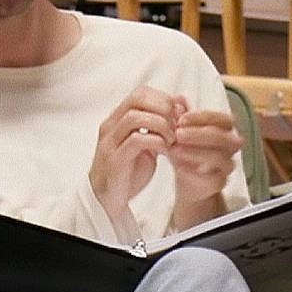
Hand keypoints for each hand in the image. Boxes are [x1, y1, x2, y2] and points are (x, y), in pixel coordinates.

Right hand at [90, 87, 183, 229]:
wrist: (110, 199)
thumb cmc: (130, 169)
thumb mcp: (149, 142)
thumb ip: (161, 123)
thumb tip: (181, 100)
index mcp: (118, 119)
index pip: (140, 92)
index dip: (163, 98)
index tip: (178, 114)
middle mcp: (111, 126)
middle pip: (137, 99)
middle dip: (163, 108)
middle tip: (177, 124)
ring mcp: (110, 142)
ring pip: (135, 117)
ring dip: (161, 125)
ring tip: (172, 138)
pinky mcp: (115, 159)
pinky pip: (136, 140)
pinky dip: (156, 141)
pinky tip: (165, 149)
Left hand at [169, 101, 241, 218]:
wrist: (189, 183)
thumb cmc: (187, 153)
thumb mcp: (181, 132)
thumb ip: (181, 116)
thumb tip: (178, 98)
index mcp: (226, 130)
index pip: (222, 119)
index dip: (203, 117)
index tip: (181, 118)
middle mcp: (231, 146)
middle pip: (223, 137)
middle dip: (199, 134)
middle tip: (178, 134)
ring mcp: (228, 165)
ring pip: (219, 157)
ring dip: (196, 152)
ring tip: (175, 150)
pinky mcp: (221, 182)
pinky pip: (212, 177)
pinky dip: (194, 171)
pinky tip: (179, 166)